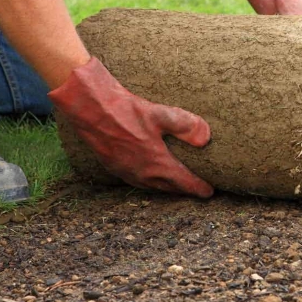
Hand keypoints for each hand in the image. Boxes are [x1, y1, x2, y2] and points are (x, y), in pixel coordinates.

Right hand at [49, 58, 213, 197]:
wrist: (91, 109)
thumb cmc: (126, 111)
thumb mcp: (161, 114)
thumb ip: (187, 126)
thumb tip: (206, 138)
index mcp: (156, 164)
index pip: (183, 182)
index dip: (198, 188)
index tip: (210, 192)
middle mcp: (142, 174)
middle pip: (168, 188)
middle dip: (184, 190)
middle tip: (196, 190)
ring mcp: (126, 172)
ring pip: (152, 186)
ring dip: (166, 187)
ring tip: (177, 185)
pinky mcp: (113, 166)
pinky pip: (137, 181)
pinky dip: (149, 182)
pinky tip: (150, 175)